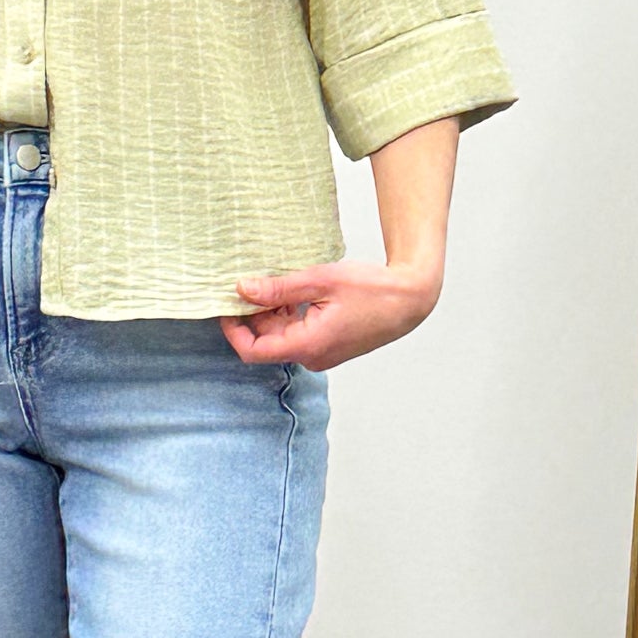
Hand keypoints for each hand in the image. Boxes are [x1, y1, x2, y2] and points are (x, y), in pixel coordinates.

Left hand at [223, 260, 441, 370]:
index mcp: (308, 345)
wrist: (410, 300)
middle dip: (254, 315)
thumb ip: (278, 289)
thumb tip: (243, 290)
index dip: (233, 330)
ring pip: (282, 336)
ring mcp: (321, 354)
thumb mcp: (320, 281)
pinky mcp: (329, 346)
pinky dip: (290, 315)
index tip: (227, 306)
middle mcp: (312, 357)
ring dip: (273, 313)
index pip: (253, 351)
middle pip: (266, 341)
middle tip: (253, 282)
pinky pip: (298, 334)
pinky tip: (296, 292)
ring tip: (278, 282)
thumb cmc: (373, 289)